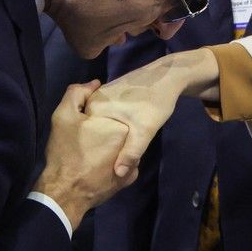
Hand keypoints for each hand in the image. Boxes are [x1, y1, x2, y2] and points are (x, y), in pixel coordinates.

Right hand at [33, 81, 137, 229]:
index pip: (113, 111)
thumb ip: (77, 94)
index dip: (96, 117)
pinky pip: (125, 164)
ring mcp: (133, 162)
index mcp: (120, 125)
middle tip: (89, 139)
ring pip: (123, 146)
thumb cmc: (65, 153)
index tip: (86, 125)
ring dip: (113, 146)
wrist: (64, 193)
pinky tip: (101, 165)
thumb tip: (95, 83)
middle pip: (120, 129)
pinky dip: (115, 162)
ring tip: (94, 152)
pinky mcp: (129, 179)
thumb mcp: (63, 116)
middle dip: (107, 130)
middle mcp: (132, 142)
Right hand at [86, 48, 219, 178]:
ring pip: (99, 122)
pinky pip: (105, 114)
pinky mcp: (112, 93)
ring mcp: (102, 94)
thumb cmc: (155, 102)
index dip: (89, 151)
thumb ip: (131, 153)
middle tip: (105, 162)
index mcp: (95, 107)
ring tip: (111, 153)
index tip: (97, 165)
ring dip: (104, 135)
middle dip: (97, 144)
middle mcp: (94, 99)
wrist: (169, 76)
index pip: (83, 134)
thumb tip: (117, 174)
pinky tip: (118, 136)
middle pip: (91, 128)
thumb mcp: (145, 131)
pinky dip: (110, 125)